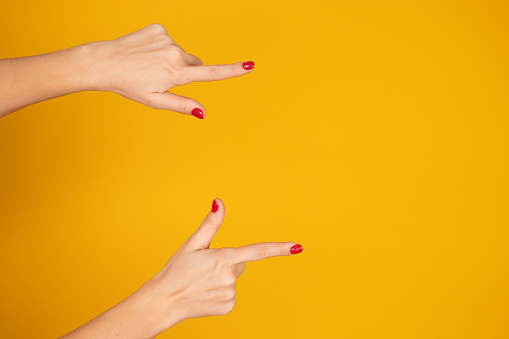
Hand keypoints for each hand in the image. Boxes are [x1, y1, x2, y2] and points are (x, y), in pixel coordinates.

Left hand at [86, 24, 254, 117]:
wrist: (104, 62)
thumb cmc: (130, 85)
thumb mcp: (156, 100)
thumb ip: (182, 105)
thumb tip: (203, 112)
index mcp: (176, 74)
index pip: (211, 73)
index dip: (232, 70)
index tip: (249, 65)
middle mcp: (175, 53)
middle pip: (195, 63)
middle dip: (186, 71)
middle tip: (163, 77)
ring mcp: (167, 38)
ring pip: (182, 53)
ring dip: (172, 59)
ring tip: (149, 65)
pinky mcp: (159, 28)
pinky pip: (170, 40)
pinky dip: (162, 46)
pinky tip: (146, 52)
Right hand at [143, 198, 302, 327]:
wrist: (164, 301)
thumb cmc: (176, 271)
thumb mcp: (192, 244)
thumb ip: (210, 224)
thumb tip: (219, 202)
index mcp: (223, 259)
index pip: (258, 251)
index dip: (279, 248)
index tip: (298, 247)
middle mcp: (230, 278)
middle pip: (240, 263)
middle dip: (227, 262)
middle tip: (206, 268)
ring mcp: (231, 294)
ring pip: (235, 279)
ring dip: (223, 278)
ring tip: (203, 282)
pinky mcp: (228, 306)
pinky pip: (231, 294)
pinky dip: (221, 292)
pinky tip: (206, 293)